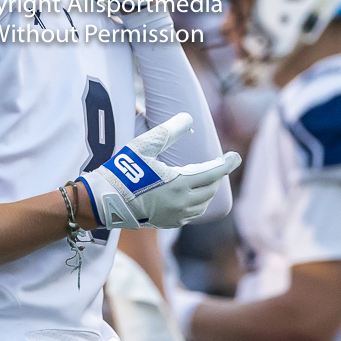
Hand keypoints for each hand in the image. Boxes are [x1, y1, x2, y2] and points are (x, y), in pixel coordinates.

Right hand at [77, 113, 240, 229]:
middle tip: (217, 164)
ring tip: (205, 179)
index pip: (213, 173)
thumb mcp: (144, 145)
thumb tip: (187, 117)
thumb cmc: (123, 170)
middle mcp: (182, 202)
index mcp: (180, 183)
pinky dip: (197, 204)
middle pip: (210, 189)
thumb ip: (168, 131)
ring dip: (207, 191)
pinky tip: (191, 196)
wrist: (105, 199)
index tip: (236, 156)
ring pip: (203, 204)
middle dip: (216, 176)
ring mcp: (175, 216)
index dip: (226, 164)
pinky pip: (191, 215)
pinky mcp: (167, 223)